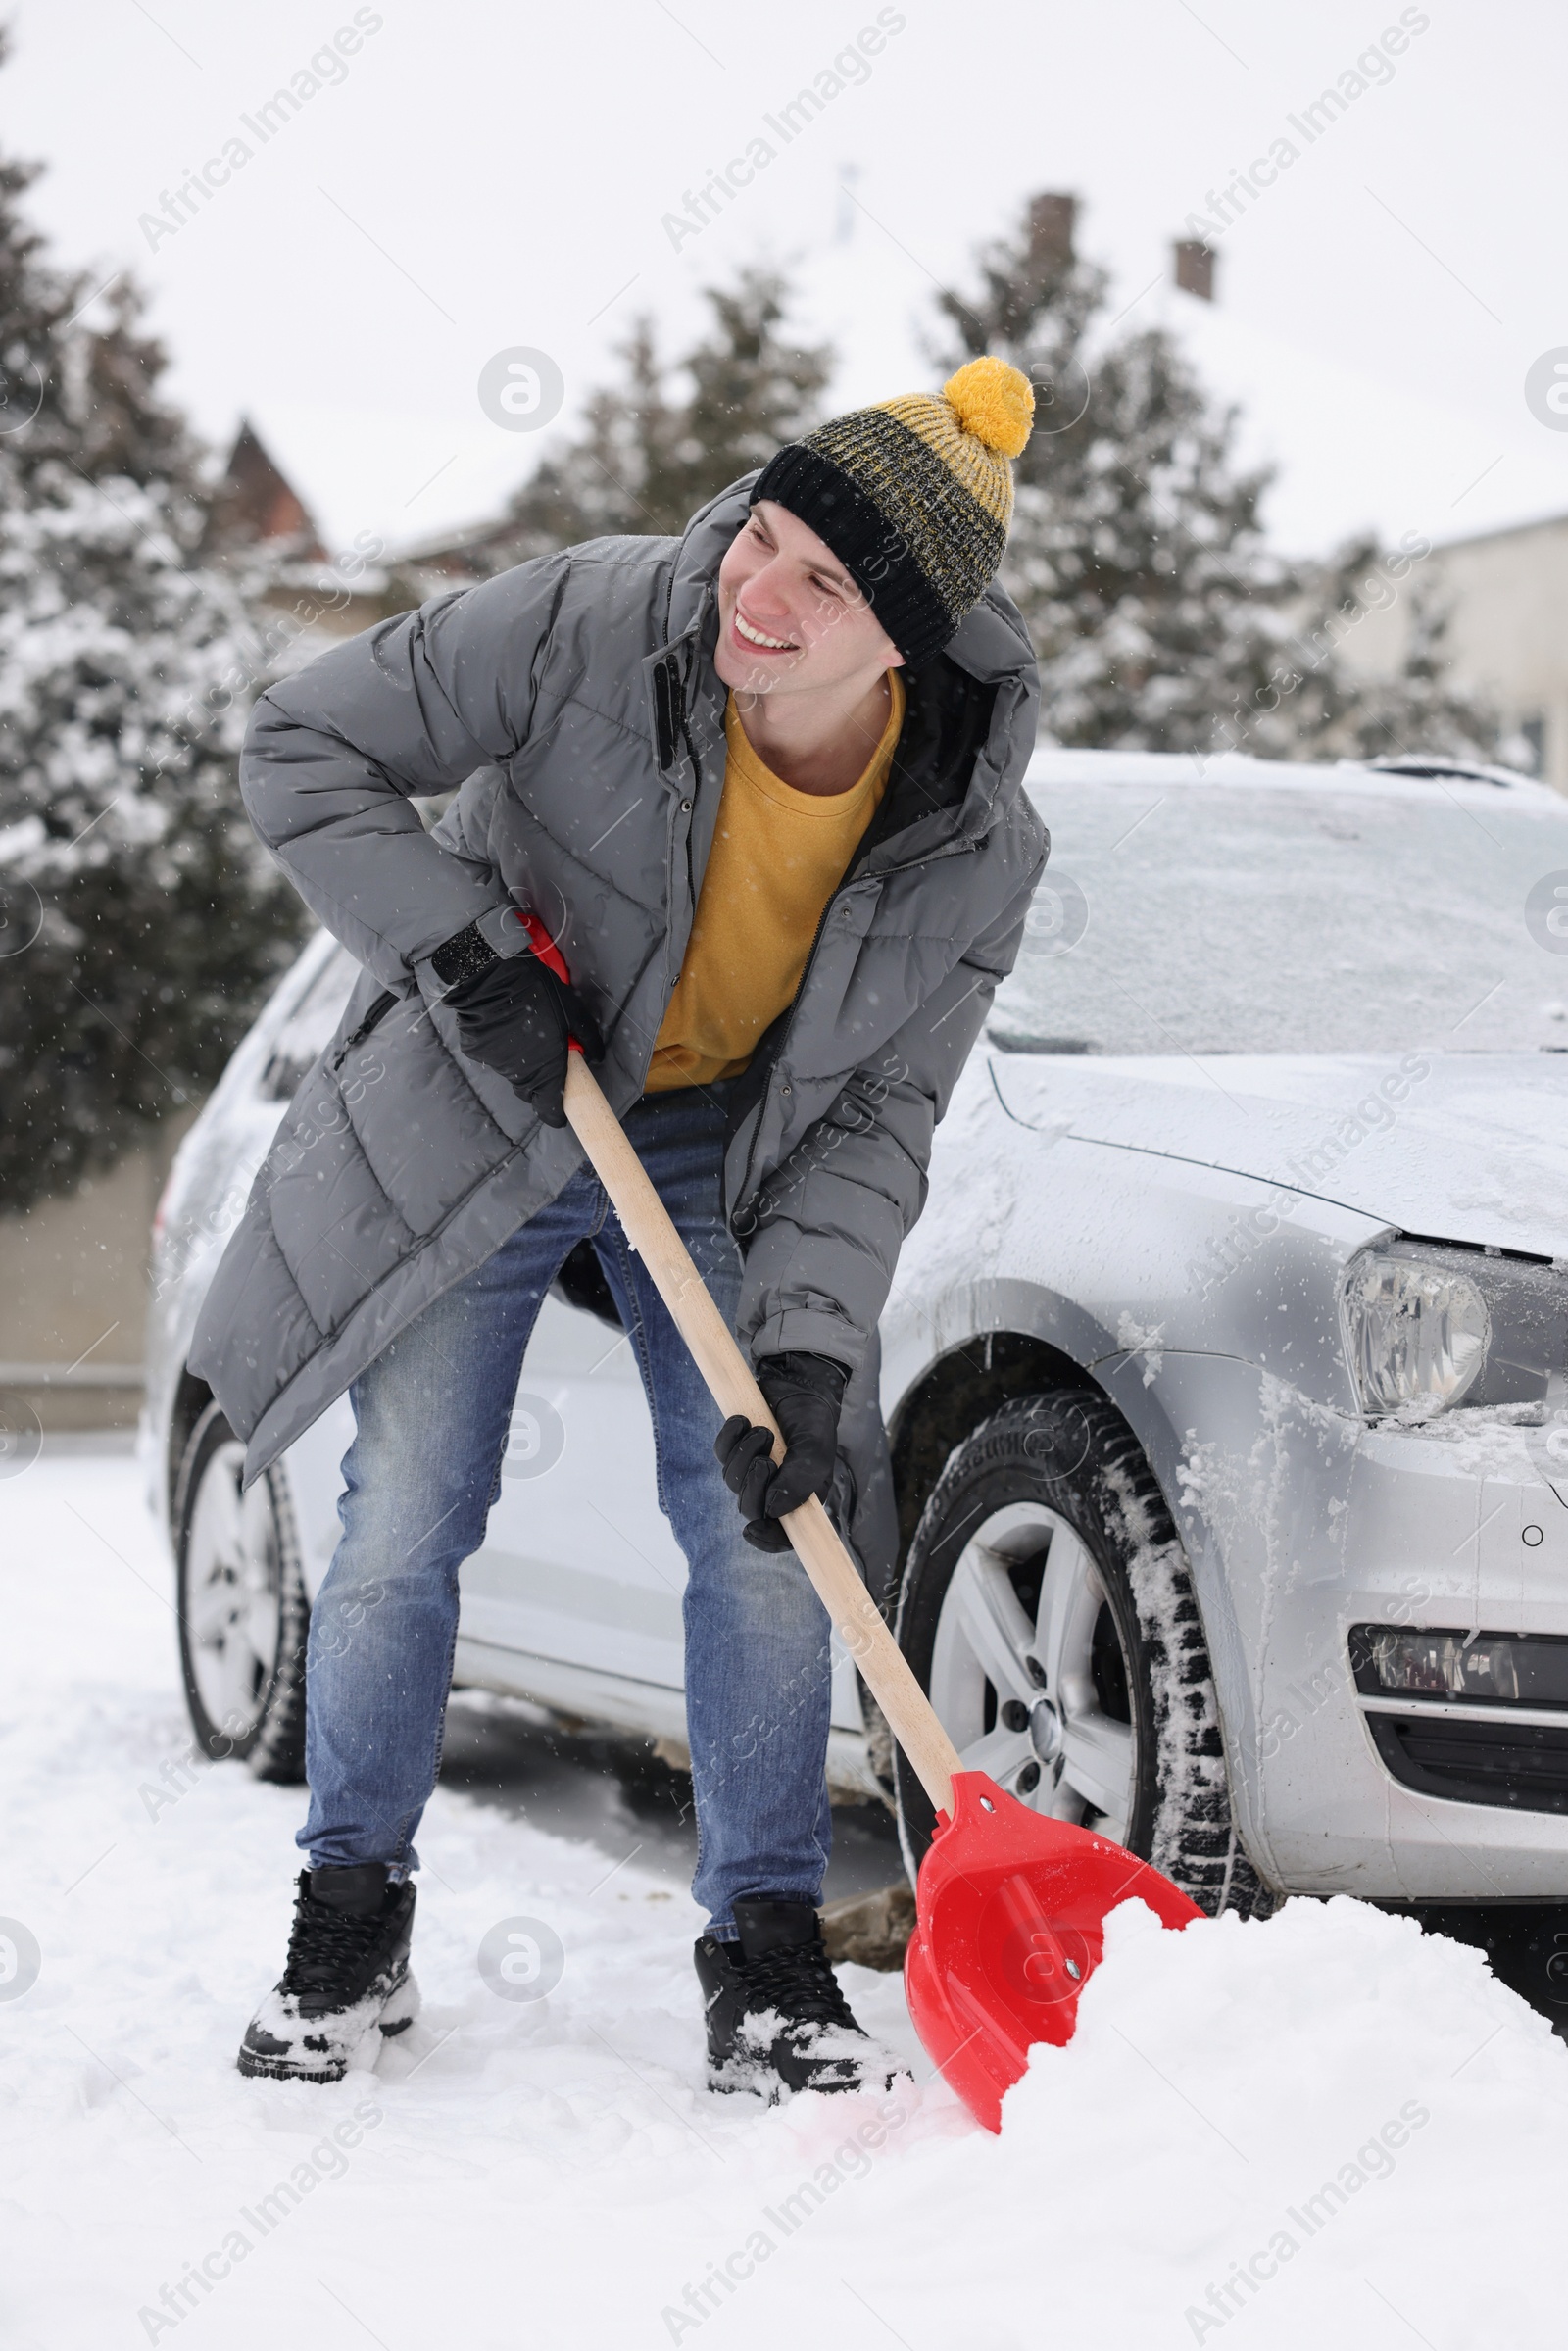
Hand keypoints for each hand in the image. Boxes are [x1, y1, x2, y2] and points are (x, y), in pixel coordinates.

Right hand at [445, 951, 602, 1128]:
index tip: (561, 1109)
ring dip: (521, 1062)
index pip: (549, 1111)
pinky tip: (504, 1025)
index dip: (556, 1114)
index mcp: (545, 1070)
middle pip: (531, 1091)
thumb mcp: (573, 1011)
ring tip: (526, 1033)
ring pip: (512, 1074)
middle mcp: (519, 1074)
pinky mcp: (477, 1052)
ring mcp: (495, 1064)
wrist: (488, 976)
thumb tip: (597, 1056)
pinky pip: (494, 1058)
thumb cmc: (537, 993)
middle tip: (548, 1056)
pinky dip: (501, 1048)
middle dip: (541, 1082)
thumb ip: (588, 1038)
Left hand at [715, 1352, 847, 1552]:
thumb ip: (799, 1481)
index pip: (781, 1534)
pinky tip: (742, 1421)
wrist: (800, 1385)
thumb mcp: (815, 1451)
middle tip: (765, 1460)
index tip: (752, 1530)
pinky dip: (729, 1437)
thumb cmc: (814, 1422)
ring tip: (763, 1430)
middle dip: (751, 1487)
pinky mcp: (736, 1447)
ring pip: (732, 1480)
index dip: (766, 1538)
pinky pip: (722, 1452)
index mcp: (800, 1499)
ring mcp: (753, 1469)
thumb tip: (772, 1510)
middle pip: (750, 1508)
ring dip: (743, 1454)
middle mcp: (774, 1489)